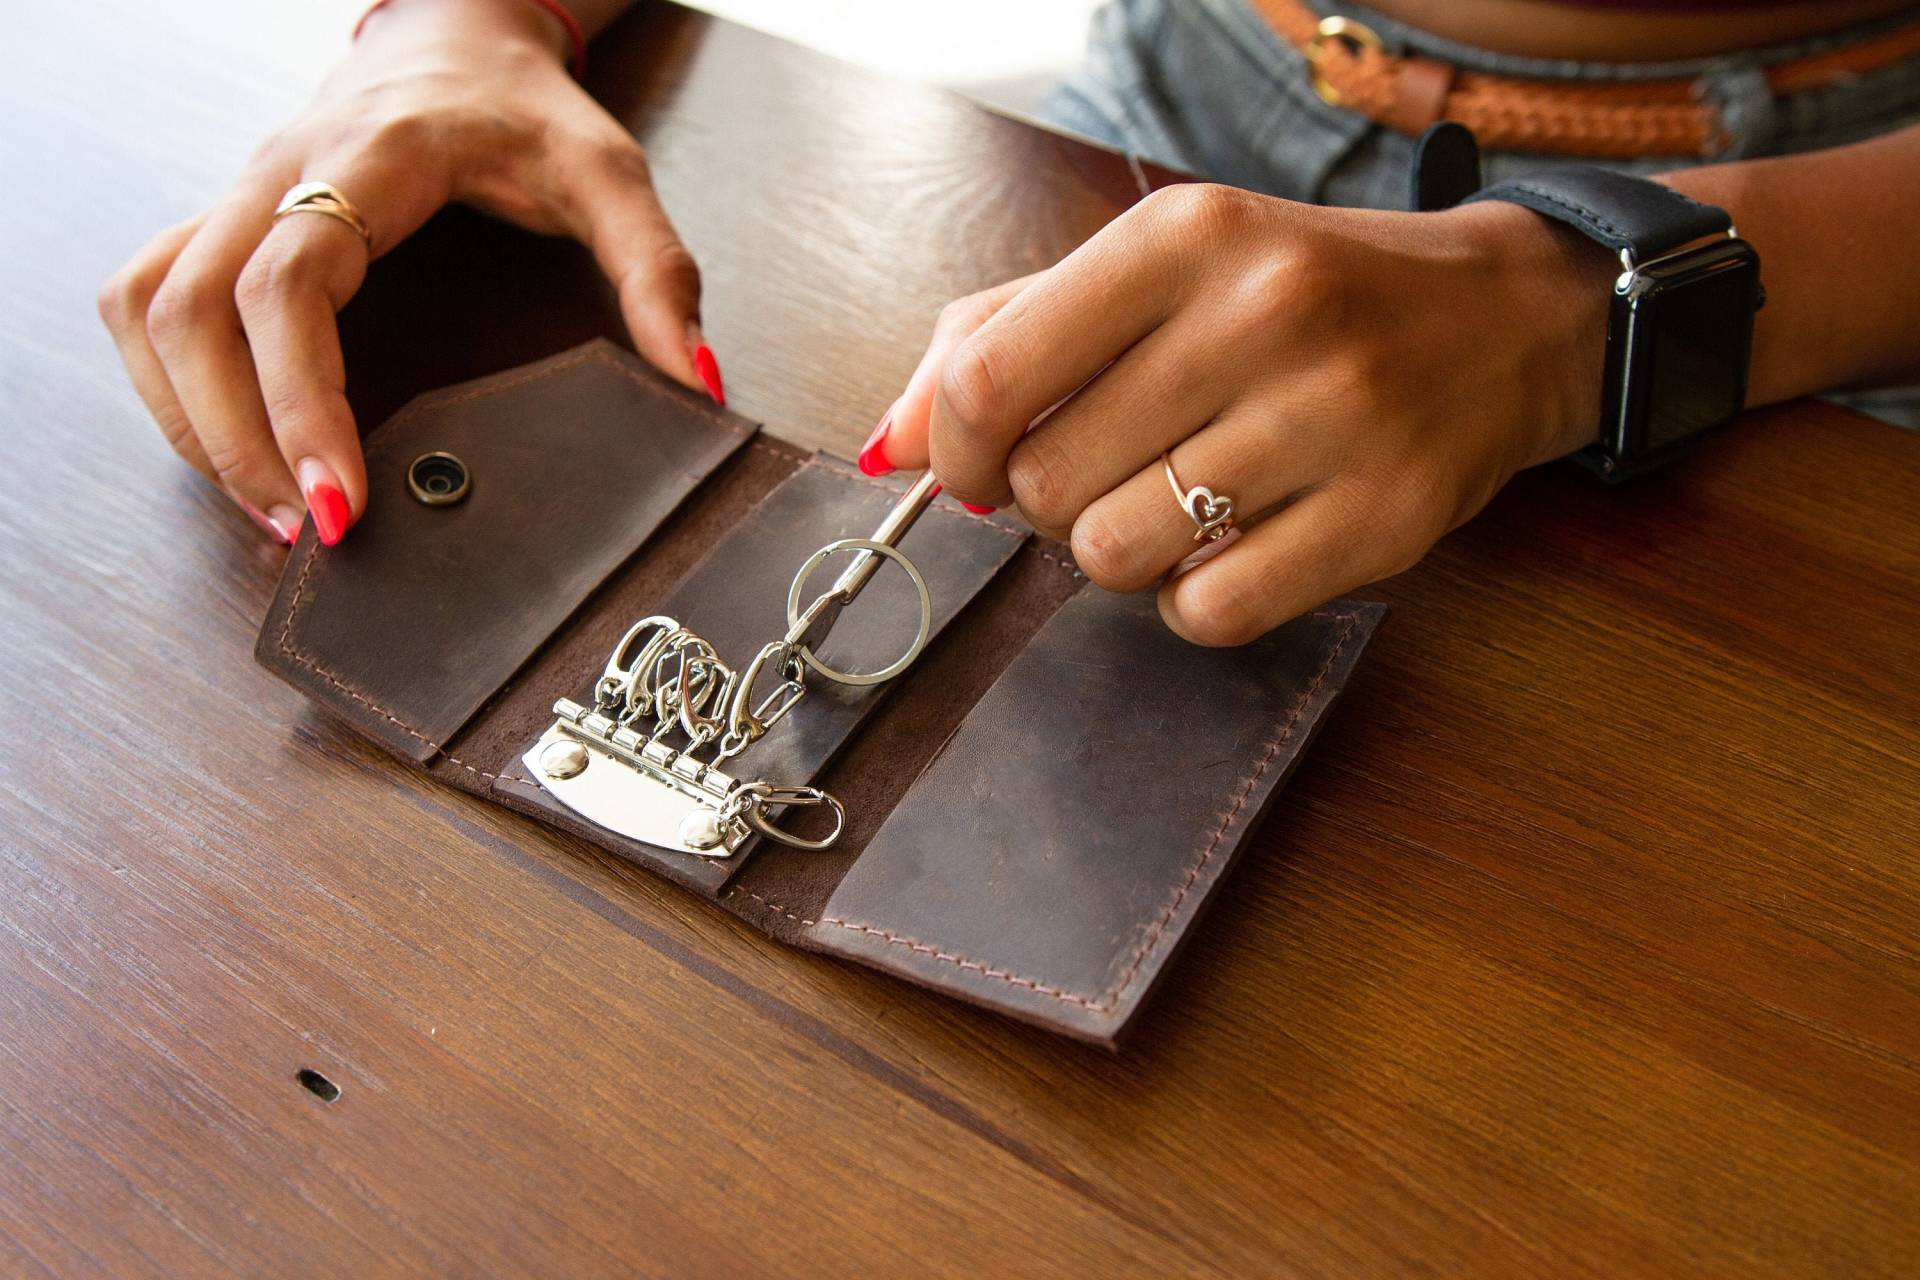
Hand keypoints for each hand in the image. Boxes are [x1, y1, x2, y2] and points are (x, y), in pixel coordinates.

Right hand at [98, 0, 717, 545]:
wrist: (458, 32)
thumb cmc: (525, 107)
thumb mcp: (611, 175)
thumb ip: (658, 275)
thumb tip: (697, 383)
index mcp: (373, 156)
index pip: (291, 280)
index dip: (299, 399)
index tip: (339, 500)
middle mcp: (279, 170)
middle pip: (191, 306)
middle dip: (234, 438)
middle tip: (307, 532)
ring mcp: (236, 192)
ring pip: (148, 306)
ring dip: (187, 420)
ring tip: (267, 509)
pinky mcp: (219, 219)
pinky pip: (147, 297)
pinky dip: (166, 383)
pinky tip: (223, 445)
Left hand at [868, 184, 1611, 644]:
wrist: (1501, 320)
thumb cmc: (1294, 299)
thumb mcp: (1152, 273)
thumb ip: (1003, 338)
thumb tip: (891, 447)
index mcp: (1181, 237)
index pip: (991, 378)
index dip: (958, 453)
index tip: (980, 469)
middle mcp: (1261, 315)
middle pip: (1046, 485)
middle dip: (1052, 502)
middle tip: (1114, 472)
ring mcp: (1334, 419)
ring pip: (1116, 557)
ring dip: (1123, 551)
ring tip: (1180, 502)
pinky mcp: (1386, 519)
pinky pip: (1207, 614)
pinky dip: (1194, 600)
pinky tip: (1235, 545)